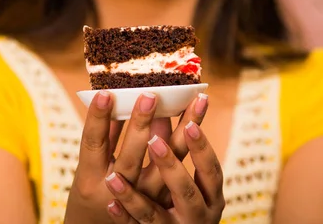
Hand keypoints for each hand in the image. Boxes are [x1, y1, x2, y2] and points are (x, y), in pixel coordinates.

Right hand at [65, 91, 207, 223]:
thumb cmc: (93, 194)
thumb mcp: (89, 168)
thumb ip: (102, 136)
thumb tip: (109, 98)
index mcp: (89, 179)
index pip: (93, 144)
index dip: (97, 119)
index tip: (105, 93)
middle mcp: (115, 193)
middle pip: (130, 156)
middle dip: (140, 123)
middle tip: (151, 93)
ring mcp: (144, 202)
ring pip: (163, 168)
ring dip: (178, 134)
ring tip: (191, 102)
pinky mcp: (166, 209)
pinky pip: (181, 180)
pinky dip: (189, 152)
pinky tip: (197, 127)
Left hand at [105, 121, 224, 222]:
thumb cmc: (185, 205)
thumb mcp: (192, 181)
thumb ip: (176, 150)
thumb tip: (160, 109)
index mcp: (210, 197)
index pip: (211, 171)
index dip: (202, 149)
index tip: (191, 124)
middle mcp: (194, 215)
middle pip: (184, 190)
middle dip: (170, 165)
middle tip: (154, 142)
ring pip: (152, 213)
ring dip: (132, 195)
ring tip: (113, 177)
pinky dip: (123, 216)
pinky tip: (111, 204)